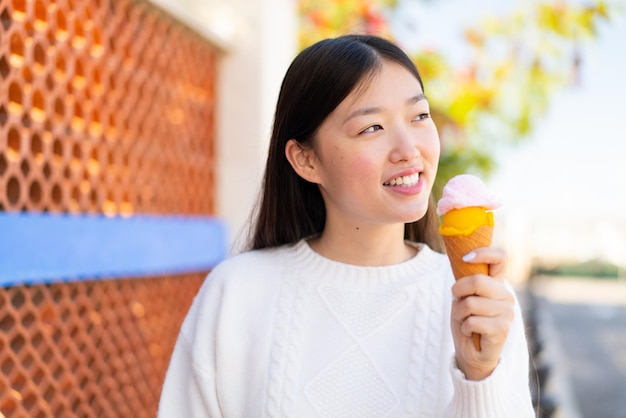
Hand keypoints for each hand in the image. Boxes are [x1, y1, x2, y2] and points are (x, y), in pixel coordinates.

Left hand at [450, 247, 514, 380]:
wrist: (471, 353)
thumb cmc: (466, 322)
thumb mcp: (462, 298)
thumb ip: (466, 282)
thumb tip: (463, 262)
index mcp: (497, 284)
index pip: (500, 258)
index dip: (483, 253)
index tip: (465, 258)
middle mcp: (506, 295)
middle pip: (477, 281)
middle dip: (458, 291)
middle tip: (456, 300)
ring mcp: (507, 312)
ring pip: (471, 303)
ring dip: (459, 313)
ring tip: (465, 320)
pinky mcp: (503, 329)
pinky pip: (473, 321)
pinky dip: (464, 327)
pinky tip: (470, 332)